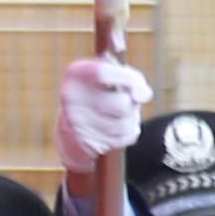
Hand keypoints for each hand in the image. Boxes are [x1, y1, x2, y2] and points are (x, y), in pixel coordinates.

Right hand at [57, 52, 152, 174]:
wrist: (72, 129)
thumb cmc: (100, 95)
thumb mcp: (113, 77)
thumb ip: (132, 78)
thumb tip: (144, 95)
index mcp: (75, 74)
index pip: (102, 72)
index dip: (128, 79)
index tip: (139, 89)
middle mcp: (70, 96)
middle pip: (121, 104)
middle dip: (131, 105)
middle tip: (123, 103)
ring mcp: (75, 121)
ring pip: (124, 124)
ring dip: (130, 120)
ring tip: (118, 117)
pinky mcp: (85, 143)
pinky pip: (123, 138)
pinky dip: (127, 134)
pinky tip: (113, 130)